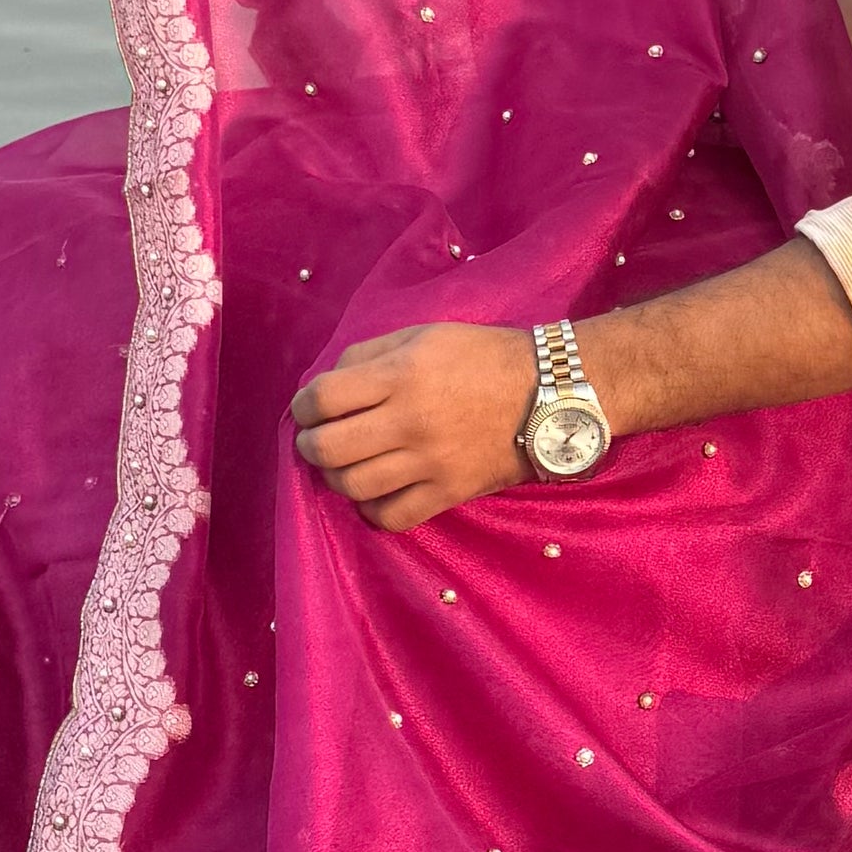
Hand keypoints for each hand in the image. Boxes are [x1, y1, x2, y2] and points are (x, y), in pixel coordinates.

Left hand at [291, 320, 542, 530]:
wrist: (549, 394)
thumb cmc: (482, 357)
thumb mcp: (423, 335)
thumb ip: (368, 355)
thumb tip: (324, 388)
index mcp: (402, 375)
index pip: (322, 398)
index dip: (302, 405)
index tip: (308, 408)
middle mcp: (410, 421)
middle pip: (328, 448)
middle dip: (309, 445)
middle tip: (317, 439)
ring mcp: (430, 462)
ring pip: (353, 486)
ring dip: (336, 476)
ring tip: (346, 464)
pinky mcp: (449, 493)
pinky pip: (391, 516)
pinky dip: (372, 509)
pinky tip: (377, 491)